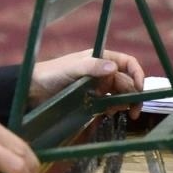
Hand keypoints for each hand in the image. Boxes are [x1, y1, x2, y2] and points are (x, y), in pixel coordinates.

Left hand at [28, 49, 147, 117]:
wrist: (32, 90)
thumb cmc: (50, 74)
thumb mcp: (71, 69)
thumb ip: (91, 67)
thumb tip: (114, 67)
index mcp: (100, 58)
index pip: (128, 63)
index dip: (138, 74)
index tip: (140, 89)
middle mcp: (101, 71)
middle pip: (127, 81)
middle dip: (133, 95)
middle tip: (134, 112)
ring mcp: (96, 85)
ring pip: (119, 93)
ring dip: (124, 103)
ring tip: (122, 113)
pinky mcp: (90, 99)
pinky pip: (108, 103)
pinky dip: (112, 108)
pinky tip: (108, 113)